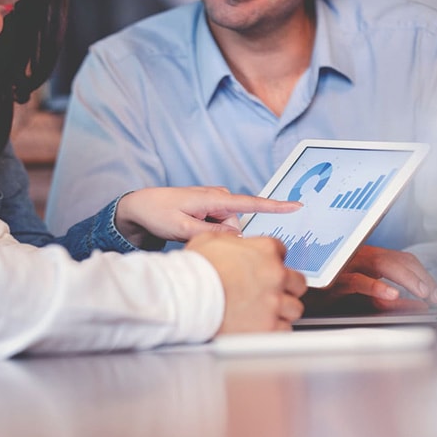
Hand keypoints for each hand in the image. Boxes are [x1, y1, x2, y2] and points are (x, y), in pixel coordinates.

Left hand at [115, 186, 300, 247]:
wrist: (140, 205)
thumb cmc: (159, 213)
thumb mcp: (182, 229)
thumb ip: (211, 235)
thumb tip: (237, 239)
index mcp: (214, 198)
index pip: (251, 203)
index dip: (275, 206)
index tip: (296, 206)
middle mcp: (219, 197)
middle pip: (236, 227)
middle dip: (221, 238)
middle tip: (190, 235)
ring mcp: (215, 202)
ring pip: (228, 229)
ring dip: (212, 236)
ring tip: (186, 231)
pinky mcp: (211, 208)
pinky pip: (220, 226)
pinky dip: (208, 232)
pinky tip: (188, 228)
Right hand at [186, 233, 307, 332]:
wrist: (187, 298)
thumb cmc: (195, 271)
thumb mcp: (209, 239)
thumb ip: (229, 239)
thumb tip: (233, 240)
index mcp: (265, 250)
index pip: (282, 252)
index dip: (272, 261)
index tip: (265, 268)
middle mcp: (275, 275)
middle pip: (297, 281)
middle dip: (286, 287)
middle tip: (270, 291)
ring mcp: (274, 302)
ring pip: (294, 308)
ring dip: (282, 310)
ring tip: (265, 311)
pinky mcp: (269, 326)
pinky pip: (284, 329)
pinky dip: (275, 329)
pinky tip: (262, 325)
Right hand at [324, 245, 436, 310]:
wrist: (301, 297)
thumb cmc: (331, 297)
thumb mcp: (367, 299)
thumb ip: (392, 301)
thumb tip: (419, 307)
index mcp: (368, 257)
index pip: (403, 258)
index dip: (423, 274)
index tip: (436, 292)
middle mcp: (360, 256)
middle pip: (397, 259)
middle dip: (420, 276)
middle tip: (434, 295)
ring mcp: (348, 265)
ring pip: (383, 263)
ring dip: (406, 278)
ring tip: (421, 292)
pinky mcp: (335, 279)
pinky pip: (359, 280)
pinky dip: (376, 286)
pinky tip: (391, 294)